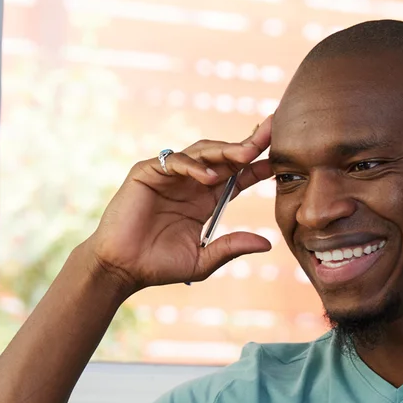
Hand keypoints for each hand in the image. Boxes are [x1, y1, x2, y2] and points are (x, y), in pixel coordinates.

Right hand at [84, 118, 276, 290]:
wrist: (122, 269)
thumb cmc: (160, 265)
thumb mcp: (204, 259)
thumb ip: (232, 247)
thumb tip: (267, 243)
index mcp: (206, 200)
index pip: (237, 177)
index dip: (257, 165)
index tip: (280, 159)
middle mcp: (190, 182)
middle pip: (224, 156)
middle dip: (248, 144)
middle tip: (271, 134)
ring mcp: (169, 175)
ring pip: (202, 152)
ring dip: (225, 150)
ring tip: (246, 154)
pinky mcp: (146, 173)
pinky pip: (173, 161)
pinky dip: (192, 166)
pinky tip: (209, 179)